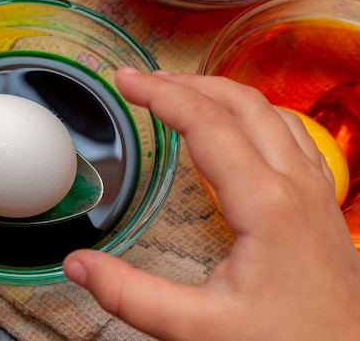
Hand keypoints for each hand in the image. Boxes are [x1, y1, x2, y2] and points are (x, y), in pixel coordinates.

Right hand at [64, 68, 359, 340]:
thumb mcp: (197, 329)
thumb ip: (130, 295)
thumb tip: (77, 263)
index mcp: (265, 204)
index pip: (205, 123)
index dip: (159, 94)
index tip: (125, 79)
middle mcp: (295, 185)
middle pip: (240, 103)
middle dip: (186, 83)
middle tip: (142, 81)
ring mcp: (314, 191)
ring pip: (270, 111)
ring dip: (221, 92)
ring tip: (180, 92)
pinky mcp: (318, 204)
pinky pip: (290, 134)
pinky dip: (253, 114)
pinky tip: (235, 127)